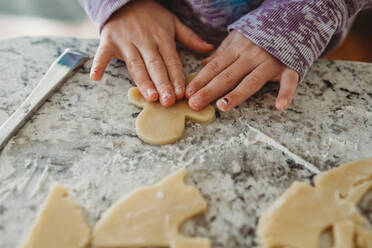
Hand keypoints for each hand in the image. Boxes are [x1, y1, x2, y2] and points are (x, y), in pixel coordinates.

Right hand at [90, 0, 212, 106]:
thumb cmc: (151, 15)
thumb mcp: (172, 22)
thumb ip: (189, 37)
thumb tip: (209, 48)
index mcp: (162, 37)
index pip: (171, 60)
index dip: (176, 77)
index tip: (182, 94)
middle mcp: (145, 40)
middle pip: (155, 65)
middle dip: (163, 83)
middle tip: (169, 101)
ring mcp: (126, 41)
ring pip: (136, 64)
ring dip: (142, 81)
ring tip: (150, 96)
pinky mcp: (109, 41)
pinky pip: (102, 54)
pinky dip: (98, 64)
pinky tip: (95, 78)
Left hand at [185, 30, 298, 110]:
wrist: (293, 19)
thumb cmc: (262, 32)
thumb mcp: (239, 36)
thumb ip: (223, 51)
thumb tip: (205, 63)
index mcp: (238, 48)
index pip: (215, 67)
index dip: (201, 80)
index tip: (188, 93)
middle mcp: (251, 55)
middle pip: (227, 76)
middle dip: (209, 90)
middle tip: (194, 104)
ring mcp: (270, 62)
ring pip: (251, 81)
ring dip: (236, 94)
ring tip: (222, 106)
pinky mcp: (290, 66)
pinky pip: (288, 81)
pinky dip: (286, 93)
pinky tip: (280, 105)